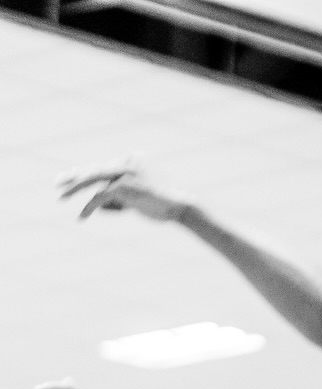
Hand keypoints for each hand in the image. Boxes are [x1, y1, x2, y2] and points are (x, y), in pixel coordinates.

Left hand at [57, 161, 188, 221]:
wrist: (183, 206)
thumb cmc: (166, 205)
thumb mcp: (140, 199)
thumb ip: (120, 197)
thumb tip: (99, 205)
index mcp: (133, 160)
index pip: (104, 167)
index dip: (85, 172)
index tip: (70, 175)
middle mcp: (127, 162)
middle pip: (95, 169)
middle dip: (74, 177)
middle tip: (58, 183)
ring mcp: (125, 172)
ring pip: (93, 178)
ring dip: (74, 188)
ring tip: (61, 197)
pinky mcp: (123, 185)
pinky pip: (100, 196)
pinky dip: (89, 207)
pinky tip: (82, 217)